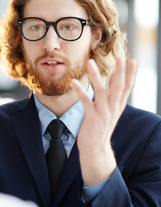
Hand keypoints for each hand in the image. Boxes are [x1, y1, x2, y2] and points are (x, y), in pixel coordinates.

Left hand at [71, 58, 136, 185]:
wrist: (96, 149)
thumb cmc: (100, 128)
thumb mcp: (110, 111)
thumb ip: (113, 95)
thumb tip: (115, 77)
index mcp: (118, 106)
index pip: (127, 87)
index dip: (130, 74)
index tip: (132, 60)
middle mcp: (113, 109)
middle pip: (118, 87)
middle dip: (119, 71)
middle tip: (120, 57)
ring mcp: (103, 114)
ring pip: (101, 91)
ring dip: (96, 76)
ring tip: (90, 62)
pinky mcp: (92, 119)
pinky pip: (86, 102)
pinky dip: (80, 91)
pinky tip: (74, 82)